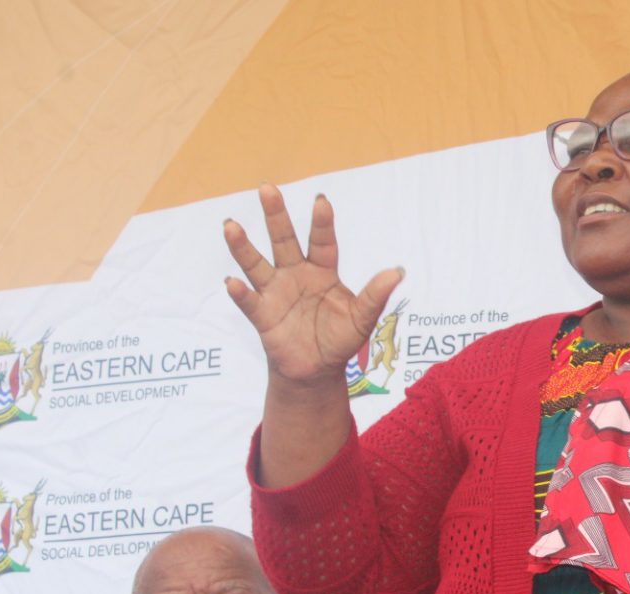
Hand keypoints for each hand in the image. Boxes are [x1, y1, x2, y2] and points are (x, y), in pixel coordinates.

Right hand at [224, 184, 403, 387]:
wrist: (317, 370)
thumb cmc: (339, 338)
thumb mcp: (362, 318)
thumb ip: (375, 295)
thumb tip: (398, 272)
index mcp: (322, 271)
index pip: (322, 241)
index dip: (322, 222)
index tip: (320, 200)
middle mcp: (295, 274)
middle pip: (283, 240)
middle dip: (276, 216)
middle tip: (267, 188)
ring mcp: (275, 292)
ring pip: (256, 264)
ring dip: (243, 247)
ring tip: (231, 226)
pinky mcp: (262, 315)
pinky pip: (249, 301)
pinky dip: (240, 293)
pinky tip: (232, 282)